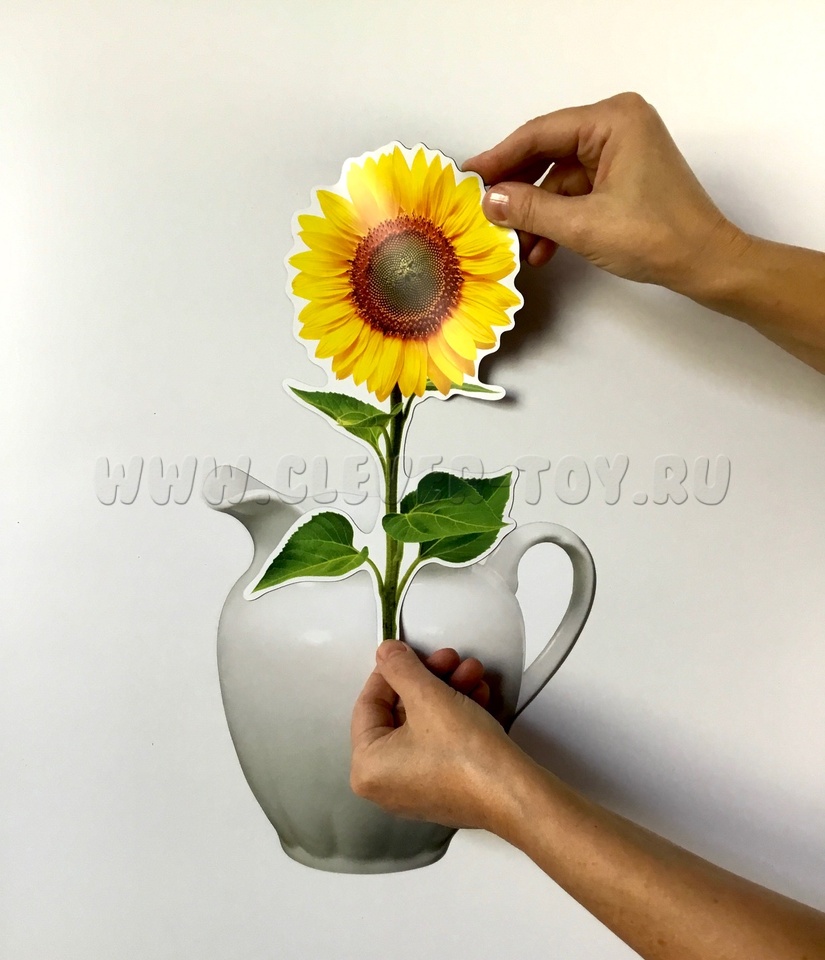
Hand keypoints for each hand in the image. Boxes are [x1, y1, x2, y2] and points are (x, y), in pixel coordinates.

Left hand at [350, 640, 525, 828]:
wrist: (515, 793)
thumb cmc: (468, 757)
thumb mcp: (427, 695)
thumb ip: (400, 668)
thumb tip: (386, 654)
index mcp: (368, 767)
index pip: (369, 704)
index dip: (391, 671)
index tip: (406, 653)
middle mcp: (386, 783)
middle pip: (400, 712)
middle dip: (430, 678)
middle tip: (447, 659)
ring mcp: (416, 786)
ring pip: (425, 722)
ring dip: (448, 690)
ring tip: (471, 672)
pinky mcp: (444, 786)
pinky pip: (441, 740)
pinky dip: (457, 714)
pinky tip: (478, 695)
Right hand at [463, 91, 745, 293]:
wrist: (705, 263)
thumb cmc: (657, 237)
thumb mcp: (583, 225)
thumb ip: (531, 210)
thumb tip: (489, 201)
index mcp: (614, 120)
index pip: (541, 133)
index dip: (501, 157)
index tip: (468, 177)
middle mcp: (617, 126)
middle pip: (548, 153)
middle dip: (517, 189)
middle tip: (482, 210)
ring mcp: (620, 152)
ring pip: (559, 178)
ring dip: (537, 213)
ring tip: (513, 243)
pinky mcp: (623, 177)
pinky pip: (576, 193)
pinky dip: (558, 219)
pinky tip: (540, 249)